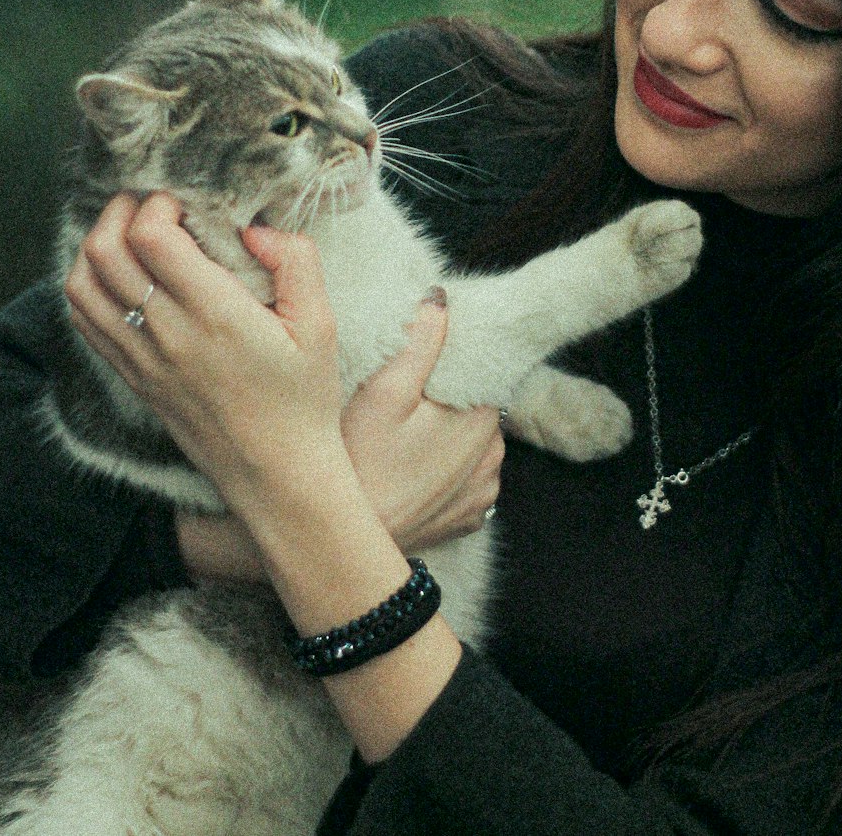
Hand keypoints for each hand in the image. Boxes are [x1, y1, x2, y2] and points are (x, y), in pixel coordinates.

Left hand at [65, 192, 348, 520]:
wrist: (277, 474)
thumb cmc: (303, 398)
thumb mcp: (321, 324)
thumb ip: (296, 261)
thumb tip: (254, 228)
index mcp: (216, 314)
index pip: (151, 239)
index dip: (158, 204)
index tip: (184, 202)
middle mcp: (169, 335)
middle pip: (106, 252)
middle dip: (122, 211)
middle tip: (152, 205)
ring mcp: (143, 359)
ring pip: (83, 285)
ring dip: (98, 246)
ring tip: (131, 234)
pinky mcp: (133, 378)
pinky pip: (85, 322)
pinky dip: (88, 286)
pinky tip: (121, 276)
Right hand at [342, 294, 503, 551]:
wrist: (347, 542)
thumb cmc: (362, 463)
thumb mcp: (385, 392)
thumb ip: (420, 341)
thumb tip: (441, 299)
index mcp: (482, 418)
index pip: (482, 369)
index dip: (452, 358)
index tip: (422, 359)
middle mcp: (494, 455)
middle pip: (476, 405)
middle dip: (449, 395)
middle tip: (407, 394)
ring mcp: (483, 492)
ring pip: (472, 442)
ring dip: (449, 433)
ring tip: (407, 431)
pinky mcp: (468, 518)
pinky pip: (465, 479)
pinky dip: (446, 469)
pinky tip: (413, 465)